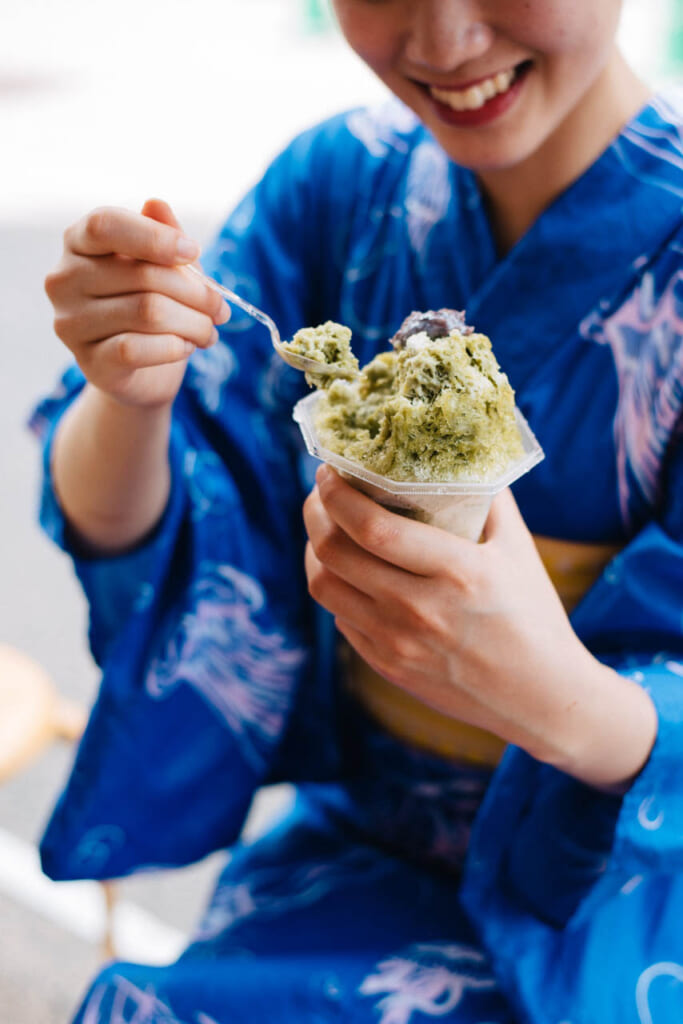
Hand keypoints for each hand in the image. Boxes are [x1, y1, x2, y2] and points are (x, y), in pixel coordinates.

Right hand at [44, 198, 230, 408]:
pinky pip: (137, 348)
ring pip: (148, 312)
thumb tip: (157, 205)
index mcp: (78, 243)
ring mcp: (71, 323)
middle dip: (197, 294)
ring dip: (194, 323)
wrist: (144, 371)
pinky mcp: (90, 362)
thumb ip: (163, 234)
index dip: (155, 237)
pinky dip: (174, 347)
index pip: (104, 224)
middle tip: (221, 309)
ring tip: (209, 331)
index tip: (193, 252)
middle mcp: (64, 279)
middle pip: (142, 275)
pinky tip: (186, 347)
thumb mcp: (166, 267)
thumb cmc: (153, 306)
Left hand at [303, 465, 656, 789]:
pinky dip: (335, 587)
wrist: (542, 697)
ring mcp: (398, 644)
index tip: (329, 470)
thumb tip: (457, 450)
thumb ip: (488, 497)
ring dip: (314, 552)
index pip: (373, 528)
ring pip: (325, 587)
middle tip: (321, 494)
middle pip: (335, 554)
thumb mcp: (518, 549)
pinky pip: (340, 618)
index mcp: (458, 573)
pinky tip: (348, 572)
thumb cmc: (534, 615)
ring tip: (326, 531)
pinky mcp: (388, 666)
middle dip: (315, 513)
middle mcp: (420, 611)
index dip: (337, 495)